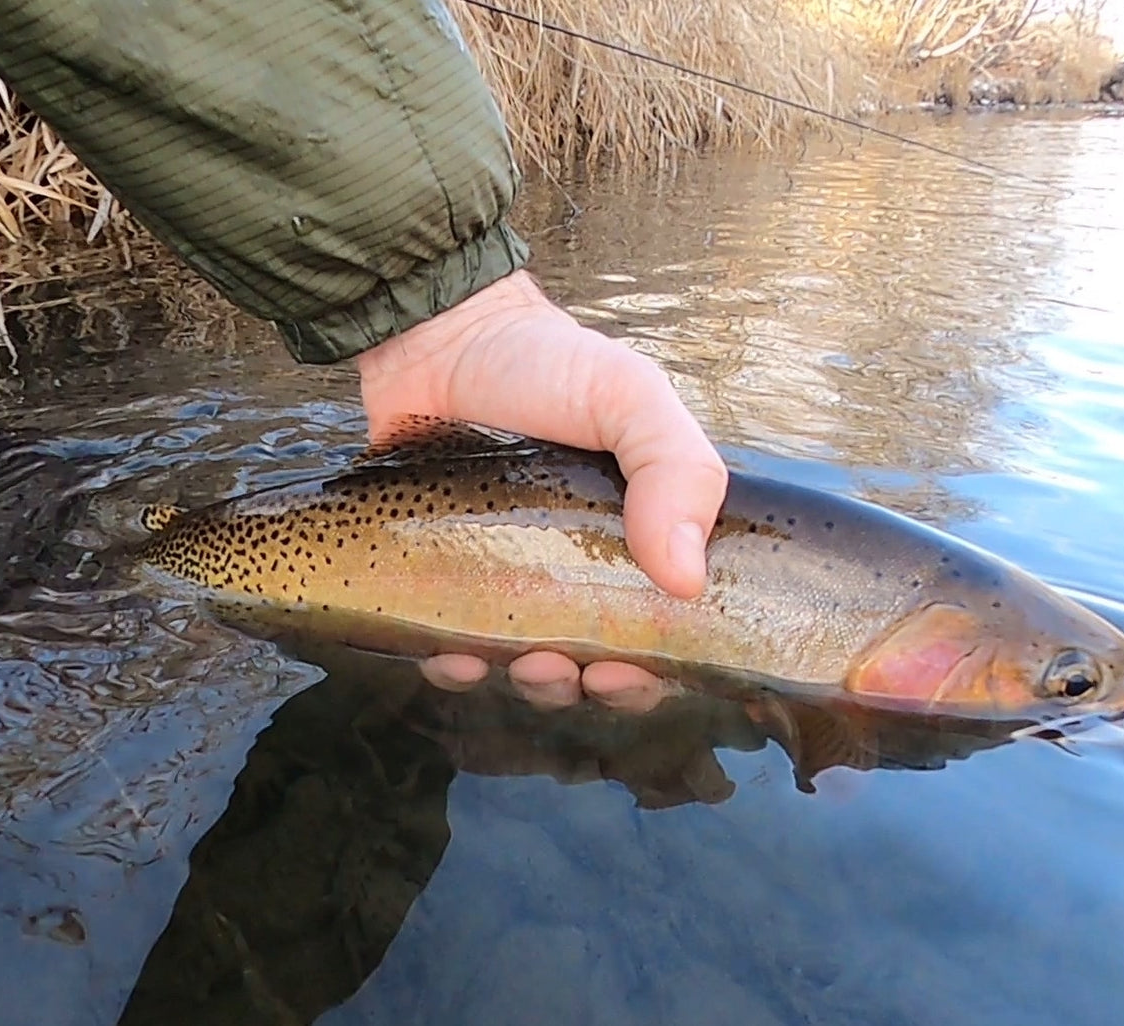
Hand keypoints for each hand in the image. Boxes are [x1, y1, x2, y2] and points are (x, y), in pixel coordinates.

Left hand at [354, 269, 727, 712]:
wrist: (436, 335)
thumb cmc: (545, 364)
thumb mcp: (632, 397)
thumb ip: (677, 470)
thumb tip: (687, 581)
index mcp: (635, 535)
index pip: (659, 628)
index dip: (652, 671)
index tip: (629, 674)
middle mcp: (574, 566)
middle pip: (593, 663)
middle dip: (588, 685)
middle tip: (572, 670)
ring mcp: (506, 573)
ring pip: (523, 663)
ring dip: (530, 683)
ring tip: (521, 662)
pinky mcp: (442, 574)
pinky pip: (449, 642)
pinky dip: (454, 665)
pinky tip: (451, 657)